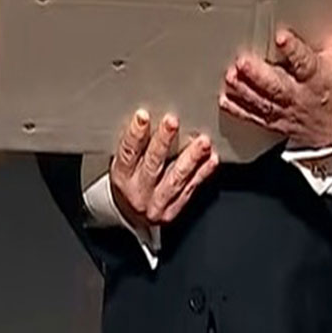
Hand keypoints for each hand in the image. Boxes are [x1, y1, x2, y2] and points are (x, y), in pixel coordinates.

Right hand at [108, 109, 218, 237]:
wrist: (129, 216)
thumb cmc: (126, 182)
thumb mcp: (120, 164)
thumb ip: (133, 146)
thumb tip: (147, 117)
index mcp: (121, 176)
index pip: (127, 153)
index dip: (134, 134)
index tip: (142, 116)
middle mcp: (139, 192)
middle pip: (152, 164)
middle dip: (163, 141)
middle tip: (172, 122)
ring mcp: (157, 203)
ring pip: (175, 178)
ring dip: (191, 158)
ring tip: (202, 142)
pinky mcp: (173, 210)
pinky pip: (190, 190)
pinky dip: (202, 173)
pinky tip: (211, 160)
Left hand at [220, 0, 331, 149]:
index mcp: (317, 76)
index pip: (306, 62)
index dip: (294, 50)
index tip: (281, 37)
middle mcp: (299, 93)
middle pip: (279, 86)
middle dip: (260, 75)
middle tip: (243, 61)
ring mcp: (284, 108)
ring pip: (263, 101)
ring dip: (245, 90)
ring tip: (230, 76)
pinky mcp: (272, 119)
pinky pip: (254, 116)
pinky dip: (238, 109)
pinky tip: (225, 99)